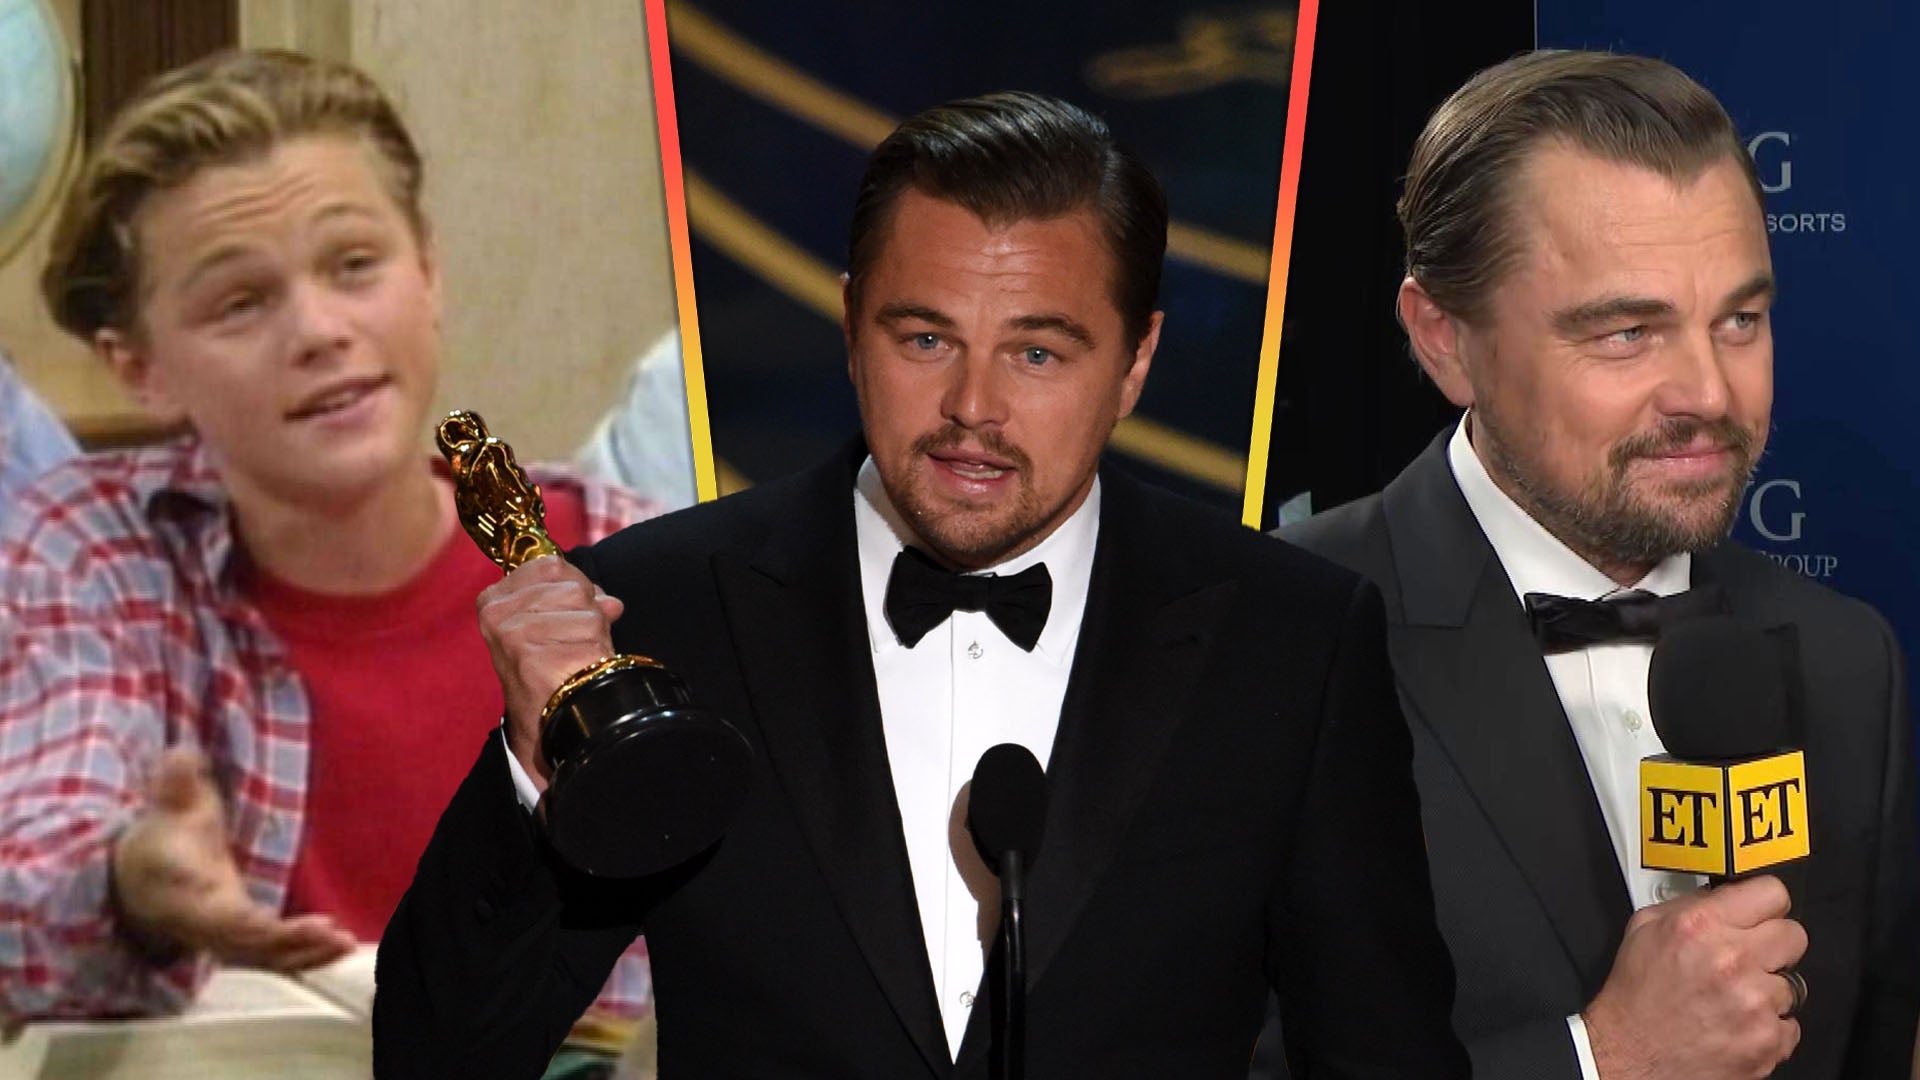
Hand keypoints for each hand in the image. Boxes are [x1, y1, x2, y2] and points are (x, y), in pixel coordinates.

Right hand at [111, 747, 356, 970]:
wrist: (139, 879)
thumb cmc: (162, 835)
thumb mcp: (167, 804)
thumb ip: (176, 782)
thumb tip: (183, 755)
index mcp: (181, 891)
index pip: (208, 912)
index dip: (239, 923)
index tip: (267, 925)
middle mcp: (200, 922)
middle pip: (243, 942)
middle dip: (285, 943)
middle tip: (332, 935)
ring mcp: (222, 938)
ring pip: (261, 957)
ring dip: (304, 955)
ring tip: (344, 945)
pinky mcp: (242, 943)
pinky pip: (272, 958)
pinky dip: (304, 957)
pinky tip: (339, 949)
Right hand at [475, 554, 622, 791]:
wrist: (546, 727)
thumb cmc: (549, 671)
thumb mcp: (548, 626)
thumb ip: (572, 600)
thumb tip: (612, 603)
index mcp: (493, 601)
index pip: (551, 564)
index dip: (575, 584)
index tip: (569, 611)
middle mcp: (498, 615)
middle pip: (573, 585)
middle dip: (588, 611)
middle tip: (574, 642)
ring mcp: (515, 635)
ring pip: (588, 609)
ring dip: (596, 635)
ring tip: (577, 659)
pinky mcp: (535, 656)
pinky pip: (594, 634)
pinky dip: (600, 652)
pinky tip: (583, 672)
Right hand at [1583, 874, 1806, 1079]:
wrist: (1631, 1054)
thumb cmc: (1636, 995)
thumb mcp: (1646, 929)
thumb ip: (1690, 904)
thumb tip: (1723, 895)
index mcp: (1701, 926)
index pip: (1772, 893)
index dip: (1766, 905)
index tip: (1761, 915)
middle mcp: (1732, 961)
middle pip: (1794, 935)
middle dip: (1774, 945)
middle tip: (1750, 958)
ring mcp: (1754, 1004)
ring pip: (1792, 984)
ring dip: (1766, 991)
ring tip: (1732, 999)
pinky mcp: (1767, 1040)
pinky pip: (1791, 1024)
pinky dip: (1767, 1027)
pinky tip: (1737, 1024)